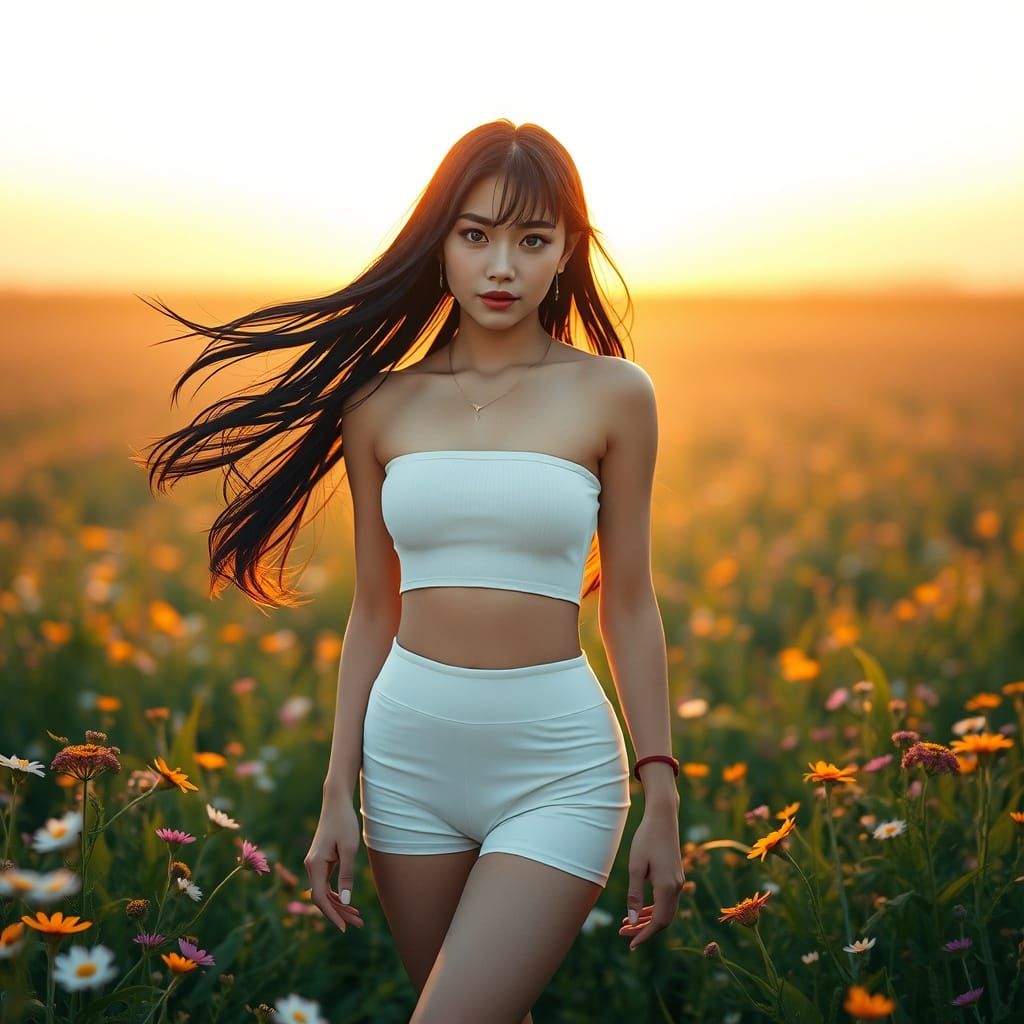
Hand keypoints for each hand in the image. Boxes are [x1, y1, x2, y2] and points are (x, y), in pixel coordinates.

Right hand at [303, 799, 364, 932]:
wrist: (336, 802)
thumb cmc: (344, 822)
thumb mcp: (349, 849)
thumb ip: (346, 875)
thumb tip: (345, 900)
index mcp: (315, 865)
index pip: (320, 897)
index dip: (331, 914)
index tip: (344, 927)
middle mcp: (311, 866)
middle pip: (322, 898)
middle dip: (338, 913)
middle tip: (358, 924)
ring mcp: (314, 864)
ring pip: (324, 892)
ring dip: (339, 905)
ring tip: (357, 917)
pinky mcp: (321, 862)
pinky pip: (326, 884)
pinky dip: (336, 894)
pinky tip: (348, 902)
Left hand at [618, 804, 683, 950]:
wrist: (663, 817)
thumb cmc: (646, 838)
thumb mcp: (636, 867)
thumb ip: (635, 895)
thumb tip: (632, 921)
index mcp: (667, 887)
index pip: (658, 922)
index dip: (644, 935)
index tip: (630, 944)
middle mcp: (676, 887)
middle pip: (663, 920)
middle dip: (644, 930)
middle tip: (623, 933)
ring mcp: (678, 882)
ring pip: (665, 911)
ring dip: (648, 920)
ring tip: (626, 924)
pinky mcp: (675, 876)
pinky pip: (666, 901)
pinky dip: (653, 909)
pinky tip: (639, 910)